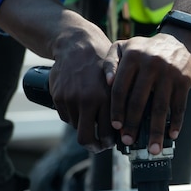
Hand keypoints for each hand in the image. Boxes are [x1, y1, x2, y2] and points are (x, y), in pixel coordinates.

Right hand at [0, 0, 115, 152]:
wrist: (77, 44)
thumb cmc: (104, 62)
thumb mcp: (119, 79)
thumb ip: (123, 100)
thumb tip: (132, 124)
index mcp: (106, 97)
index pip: (107, 132)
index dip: (109, 143)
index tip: (112, 144)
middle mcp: (87, 100)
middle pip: (87, 138)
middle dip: (94, 146)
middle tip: (100, 146)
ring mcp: (70, 99)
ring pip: (76, 128)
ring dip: (84, 129)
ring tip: (92, 124)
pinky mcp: (58, 96)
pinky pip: (65, 117)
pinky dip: (73, 118)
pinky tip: (80, 112)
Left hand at [107, 33, 190, 154]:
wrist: (179, 41)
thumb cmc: (146, 50)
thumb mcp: (125, 48)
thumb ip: (110, 62)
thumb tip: (106, 82)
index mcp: (132, 57)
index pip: (120, 88)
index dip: (116, 109)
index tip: (115, 126)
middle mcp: (150, 64)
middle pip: (138, 101)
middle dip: (132, 124)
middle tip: (128, 141)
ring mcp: (169, 73)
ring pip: (160, 108)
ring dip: (156, 132)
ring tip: (153, 149)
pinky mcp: (184, 81)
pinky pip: (179, 106)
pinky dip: (176, 123)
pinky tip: (172, 136)